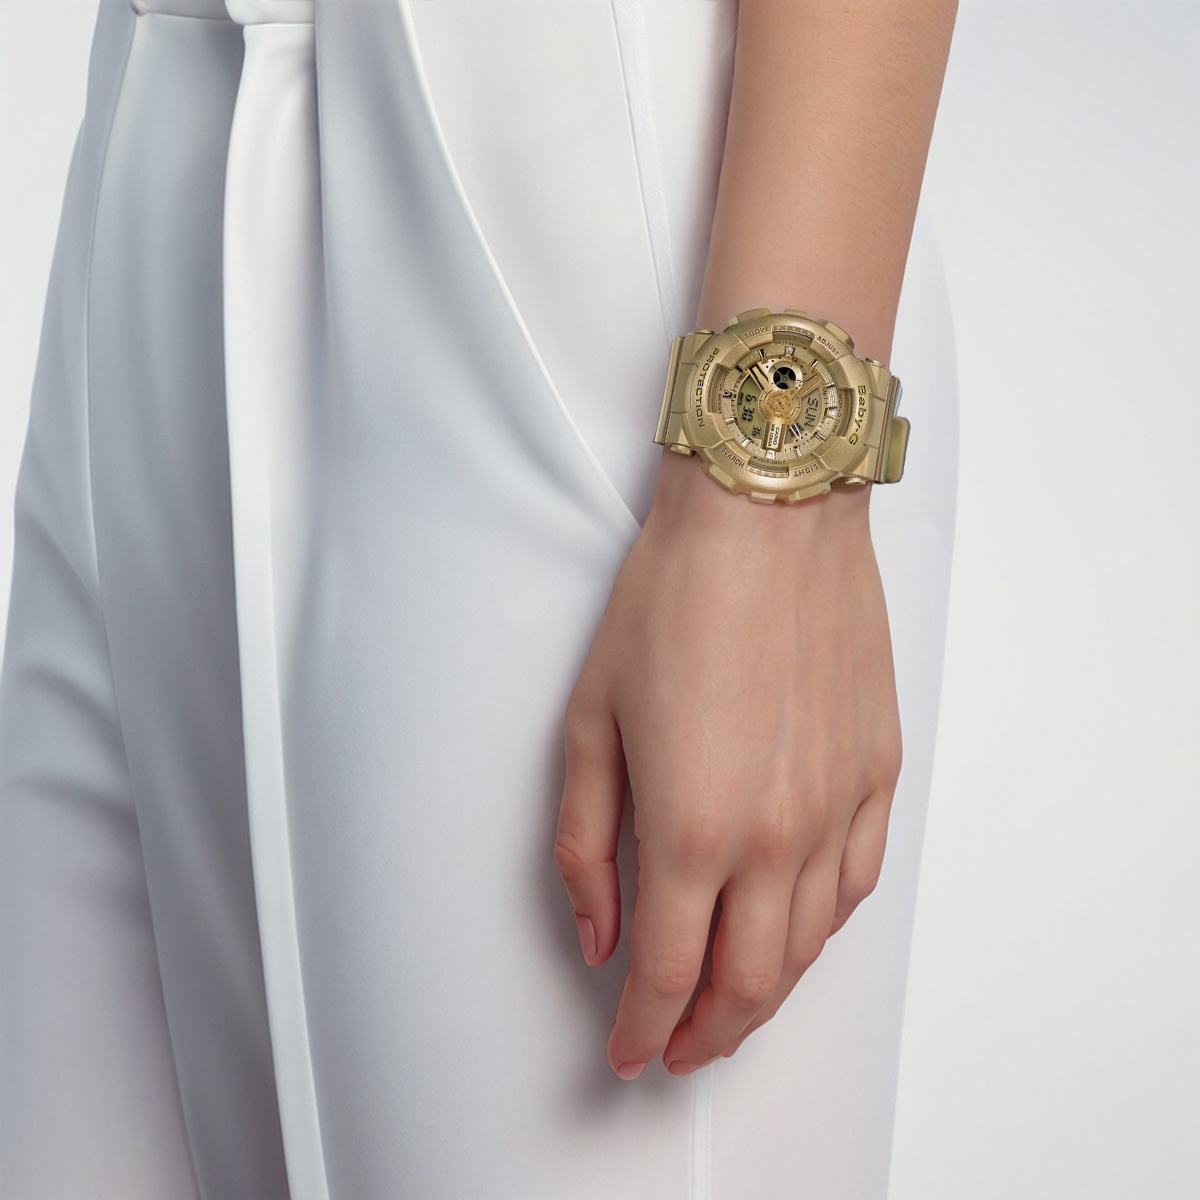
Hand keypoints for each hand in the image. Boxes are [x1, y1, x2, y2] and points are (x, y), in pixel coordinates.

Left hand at [553, 449, 902, 1078]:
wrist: (767, 518)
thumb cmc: (672, 602)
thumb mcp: (588, 722)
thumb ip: (585, 843)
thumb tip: (597, 933)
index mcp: (692, 826)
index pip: (667, 973)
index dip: (640, 1029)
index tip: (624, 1052)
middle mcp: (776, 835)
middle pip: (747, 985)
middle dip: (705, 1035)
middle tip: (675, 1047)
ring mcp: (838, 806)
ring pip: (809, 947)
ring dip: (765, 995)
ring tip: (728, 1005)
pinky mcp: (877, 772)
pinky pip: (857, 883)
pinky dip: (821, 930)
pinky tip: (795, 931)